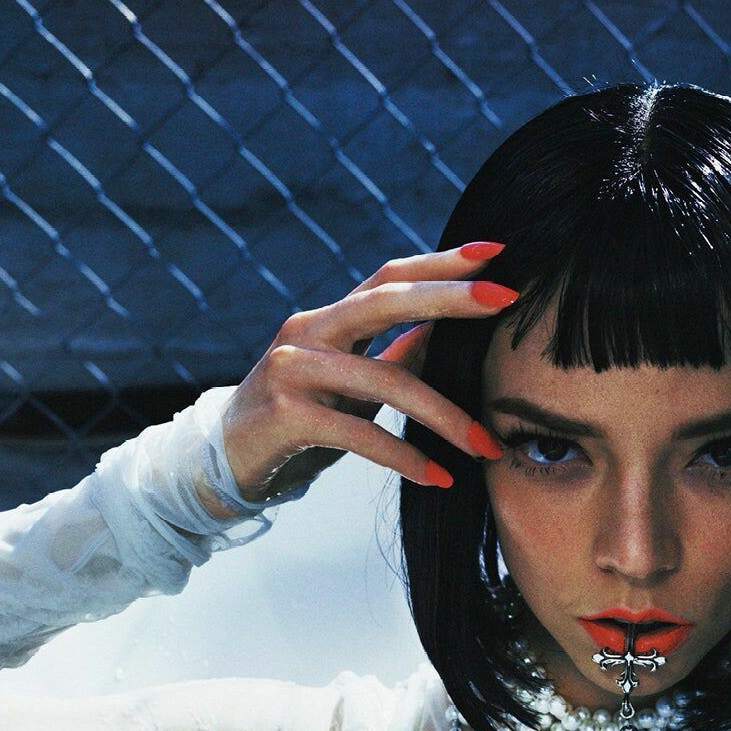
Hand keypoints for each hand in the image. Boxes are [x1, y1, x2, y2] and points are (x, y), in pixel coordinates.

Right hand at [217, 243, 516, 508]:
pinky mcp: (286, 414)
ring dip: (446, 416)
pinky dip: (405, 457)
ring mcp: (293, 369)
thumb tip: (447, 334)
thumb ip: (393, 357)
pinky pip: (360, 433)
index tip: (497, 252)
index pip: (390, 277)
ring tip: (488, 446)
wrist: (224, 464)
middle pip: (387, 301)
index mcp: (330, 319)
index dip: (442, 261)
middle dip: (450, 298)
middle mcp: (309, 331)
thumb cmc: (299, 423)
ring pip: (386, 380)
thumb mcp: (350, 387)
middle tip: (506, 300)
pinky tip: (440, 477)